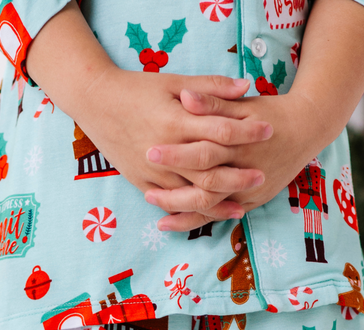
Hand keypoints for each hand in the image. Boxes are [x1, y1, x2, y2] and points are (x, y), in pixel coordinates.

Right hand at [74, 68, 272, 218]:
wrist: (95, 102)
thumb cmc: (136, 89)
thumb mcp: (173, 81)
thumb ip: (210, 87)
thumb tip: (245, 87)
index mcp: (175, 121)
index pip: (220, 130)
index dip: (247, 131)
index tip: (268, 130)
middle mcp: (166, 150)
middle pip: (210, 171)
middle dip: (238, 176)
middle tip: (262, 175)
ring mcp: (153, 172)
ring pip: (192, 195)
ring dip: (220, 202)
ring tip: (242, 205)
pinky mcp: (143, 183)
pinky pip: (173, 204)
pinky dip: (194, 212)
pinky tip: (212, 213)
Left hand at [144, 90, 323, 231]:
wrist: (306, 131)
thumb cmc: (270, 113)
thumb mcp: (243, 105)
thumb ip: (213, 102)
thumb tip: (185, 95)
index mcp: (240, 143)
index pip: (204, 151)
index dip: (177, 154)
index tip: (149, 152)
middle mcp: (246, 171)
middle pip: (206, 188)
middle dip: (175, 194)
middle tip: (147, 194)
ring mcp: (250, 192)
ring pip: (212, 208)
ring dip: (183, 213)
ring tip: (156, 214)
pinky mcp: (251, 203)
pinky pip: (220, 215)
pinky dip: (197, 220)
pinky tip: (174, 222)